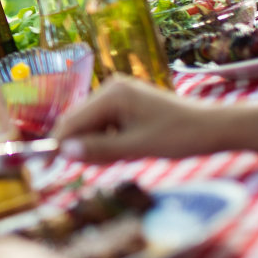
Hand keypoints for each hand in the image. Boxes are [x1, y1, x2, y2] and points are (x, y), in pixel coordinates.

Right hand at [53, 77, 232, 162]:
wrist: (213, 128)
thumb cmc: (179, 136)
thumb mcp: (137, 147)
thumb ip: (98, 150)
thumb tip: (64, 153)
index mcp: (111, 94)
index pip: (71, 121)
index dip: (56, 145)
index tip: (44, 168)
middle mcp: (110, 89)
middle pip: (78, 122)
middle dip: (81, 146)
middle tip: (94, 168)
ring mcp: (119, 95)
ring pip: (91, 126)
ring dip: (97, 146)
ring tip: (123, 157)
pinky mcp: (127, 104)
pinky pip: (105, 125)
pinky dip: (108, 141)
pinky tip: (126, 150)